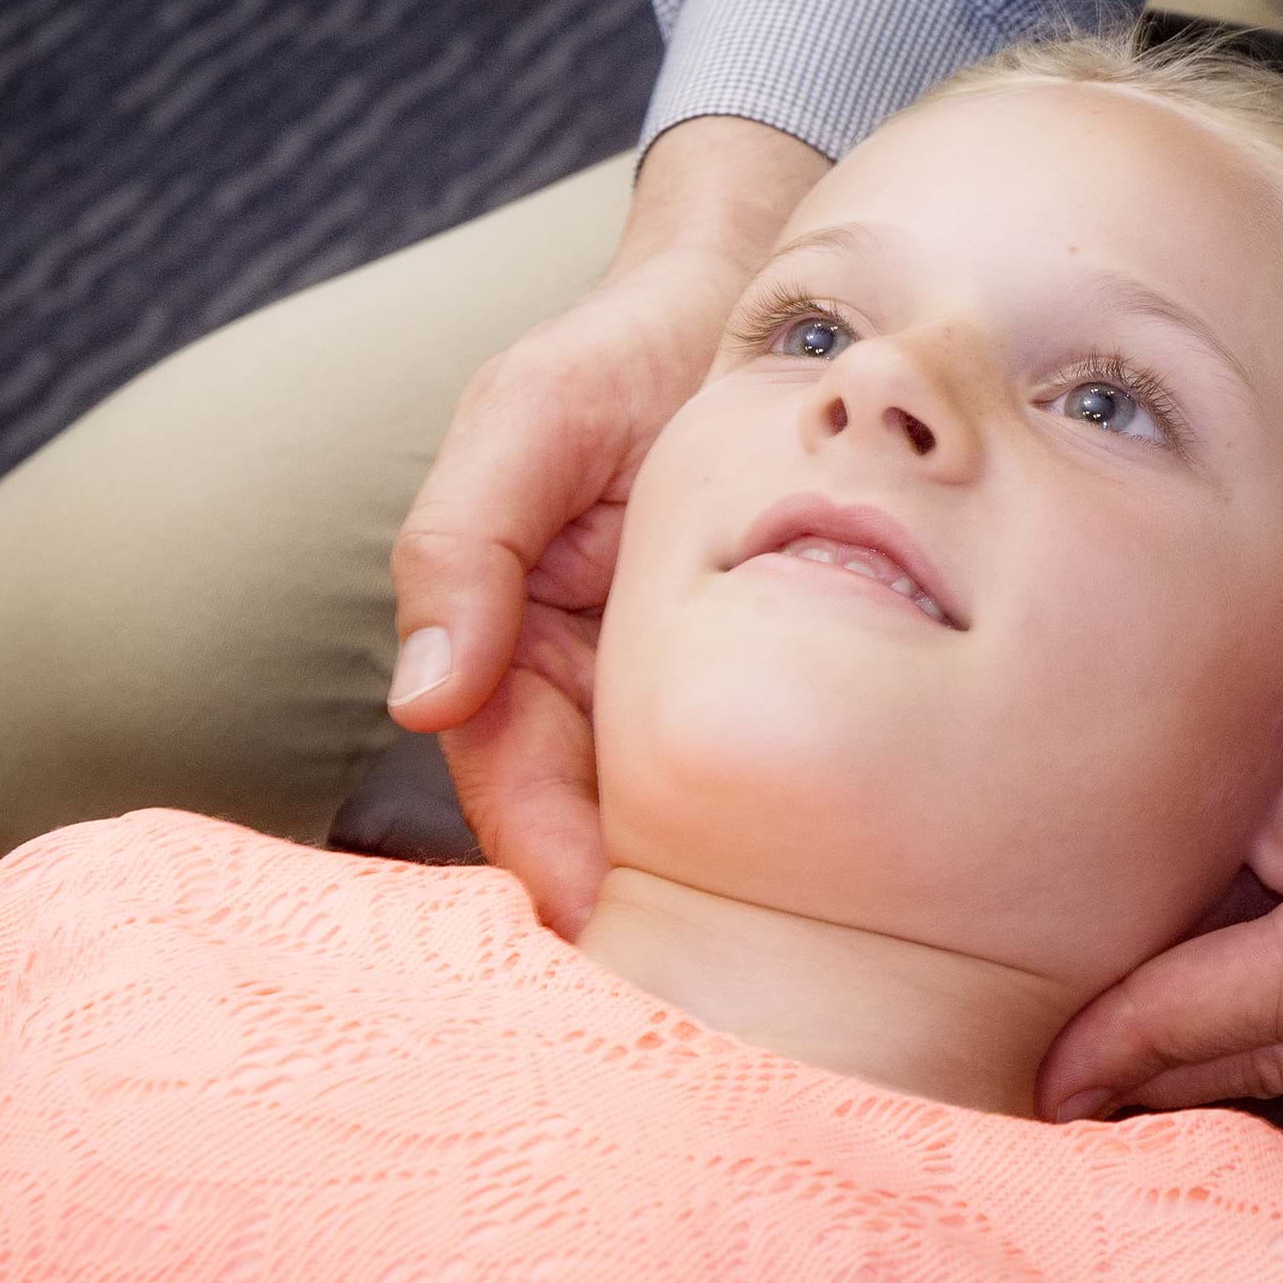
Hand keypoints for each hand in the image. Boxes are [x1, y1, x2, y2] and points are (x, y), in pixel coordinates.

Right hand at [388, 116, 826, 932]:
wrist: (765, 285)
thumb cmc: (626, 343)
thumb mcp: (528, 418)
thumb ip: (462, 545)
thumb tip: (422, 699)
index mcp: (517, 644)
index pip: (516, 782)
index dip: (551, 860)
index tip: (599, 928)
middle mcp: (597, 686)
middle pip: (604, 828)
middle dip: (648, 915)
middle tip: (715, 997)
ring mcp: (688, 688)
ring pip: (693, 820)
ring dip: (730, 892)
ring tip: (792, 973)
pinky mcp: (782, 673)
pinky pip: (784, 761)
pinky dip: (803, 820)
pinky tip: (860, 882)